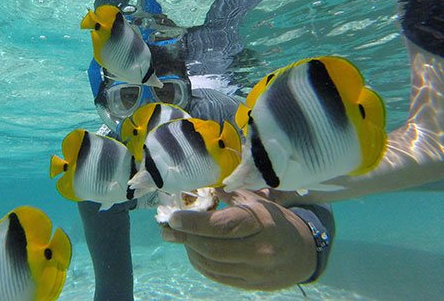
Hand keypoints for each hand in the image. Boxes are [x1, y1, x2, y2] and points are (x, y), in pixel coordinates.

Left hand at [161, 189, 315, 290]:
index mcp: (261, 223)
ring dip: (190, 250)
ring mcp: (254, 271)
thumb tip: (199, 188)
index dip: (194, 223)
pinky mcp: (250, 285)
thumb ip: (230, 195)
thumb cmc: (276, 220)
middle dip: (185, 238)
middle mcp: (258, 250)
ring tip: (179, 238)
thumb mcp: (258, 202)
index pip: (221, 226)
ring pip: (211, 264)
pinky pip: (217, 276)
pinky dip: (201, 263)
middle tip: (168, 229)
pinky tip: (194, 251)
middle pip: (212, 248)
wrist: (304, 253)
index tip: (174, 217)